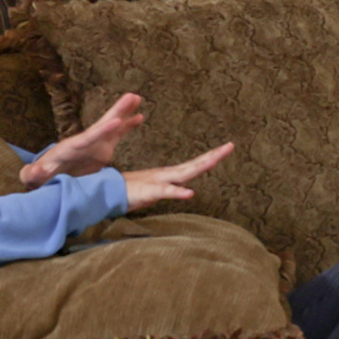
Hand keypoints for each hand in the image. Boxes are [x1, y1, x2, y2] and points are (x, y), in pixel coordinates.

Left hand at [21, 91, 147, 184]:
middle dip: (116, 111)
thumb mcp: (34, 176)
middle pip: (102, 124)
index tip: (115, 121)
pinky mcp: (102, 148)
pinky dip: (128, 125)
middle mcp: (84, 141)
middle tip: (131, 96)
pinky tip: (140, 116)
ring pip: (111, 125)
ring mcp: (94, 143)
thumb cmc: (40, 175)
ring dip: (124, 112)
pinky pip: (117, 134)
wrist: (48, 174)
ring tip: (137, 97)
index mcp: (70, 148)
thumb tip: (36, 171)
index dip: (101, 131)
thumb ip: (34, 174)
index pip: (87, 138)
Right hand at [118, 141, 234, 210]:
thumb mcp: (155, 190)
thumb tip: (185, 190)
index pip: (195, 165)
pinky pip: (166, 192)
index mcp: (169, 174)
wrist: (107, 191)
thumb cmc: (130, 191)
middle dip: (213, 156)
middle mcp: (167, 175)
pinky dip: (178, 192)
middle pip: (195, 165)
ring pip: (184, 174)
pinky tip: (190, 193)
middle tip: (231, 146)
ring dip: (200, 167)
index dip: (211, 157)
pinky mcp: (150, 192)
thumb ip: (170, 189)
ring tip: (216, 160)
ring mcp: (159, 182)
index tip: (227, 148)